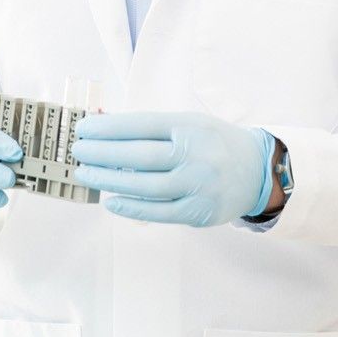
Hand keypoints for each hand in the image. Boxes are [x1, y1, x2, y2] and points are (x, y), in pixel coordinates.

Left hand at [72, 111, 272, 226]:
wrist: (259, 172)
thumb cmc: (214, 144)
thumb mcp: (189, 124)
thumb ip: (152, 128)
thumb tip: (103, 128)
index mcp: (191, 127)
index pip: (141, 125)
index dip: (108, 128)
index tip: (83, 128)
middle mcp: (196, 155)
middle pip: (139, 155)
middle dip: (101, 153)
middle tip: (78, 150)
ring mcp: (198, 186)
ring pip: (144, 186)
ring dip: (108, 180)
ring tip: (85, 173)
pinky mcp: (198, 212)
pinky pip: (158, 212)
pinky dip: (130, 208)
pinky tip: (109, 200)